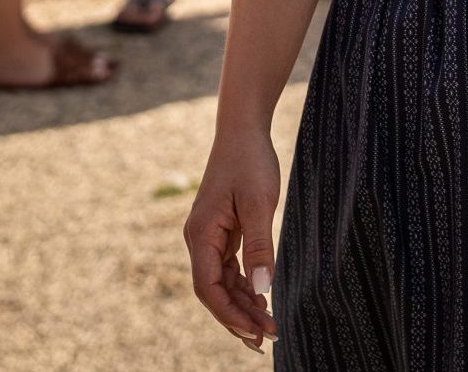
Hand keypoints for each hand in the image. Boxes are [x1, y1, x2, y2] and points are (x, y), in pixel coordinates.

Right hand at [185, 127, 280, 350]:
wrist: (243, 129)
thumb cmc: (250, 161)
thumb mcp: (260, 201)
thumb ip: (260, 245)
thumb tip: (263, 288)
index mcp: (200, 236)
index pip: (208, 289)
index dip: (230, 315)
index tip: (255, 332)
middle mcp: (199, 241)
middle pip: (214, 291)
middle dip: (238, 317)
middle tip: (267, 338)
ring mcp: (209, 237)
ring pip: (222, 282)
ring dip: (243, 304)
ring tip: (268, 326)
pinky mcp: (222, 231)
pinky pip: (229, 267)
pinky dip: (244, 284)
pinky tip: (261, 297)